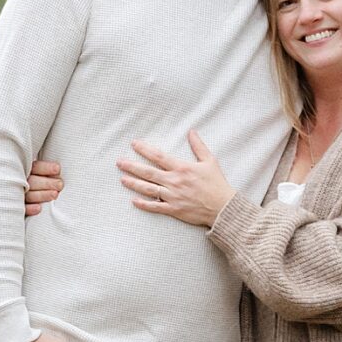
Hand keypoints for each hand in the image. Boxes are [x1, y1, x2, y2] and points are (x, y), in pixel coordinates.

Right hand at [22, 156, 62, 216]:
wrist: (12, 201)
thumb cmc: (38, 184)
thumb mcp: (39, 174)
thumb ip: (47, 172)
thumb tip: (61, 169)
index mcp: (26, 171)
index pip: (35, 167)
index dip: (46, 168)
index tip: (58, 169)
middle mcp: (19, 182)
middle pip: (32, 182)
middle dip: (47, 183)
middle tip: (60, 185)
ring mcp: (17, 195)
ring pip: (28, 195)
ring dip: (42, 195)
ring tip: (55, 195)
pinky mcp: (16, 208)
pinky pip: (22, 209)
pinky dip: (29, 209)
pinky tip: (38, 208)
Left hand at [118, 130, 234, 228]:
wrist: (222, 208)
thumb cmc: (217, 184)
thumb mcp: (210, 161)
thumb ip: (198, 146)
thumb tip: (191, 131)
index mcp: (182, 168)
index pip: (159, 157)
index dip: (144, 149)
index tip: (134, 144)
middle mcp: (174, 181)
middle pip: (148, 172)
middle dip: (132, 166)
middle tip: (119, 162)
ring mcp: (172, 196)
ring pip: (148, 189)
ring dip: (134, 184)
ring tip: (122, 179)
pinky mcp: (174, 209)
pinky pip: (155, 206)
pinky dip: (144, 204)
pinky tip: (134, 201)